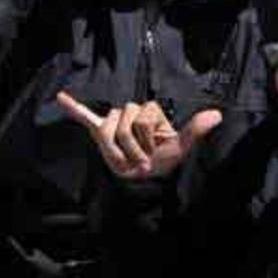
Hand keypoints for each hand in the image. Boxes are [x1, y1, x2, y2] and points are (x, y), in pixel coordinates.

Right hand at [56, 91, 222, 179]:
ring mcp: (113, 124)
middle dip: (133, 143)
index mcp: (147, 112)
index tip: (155, 149)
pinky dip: (73, 107)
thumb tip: (217, 114)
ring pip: (108, 128)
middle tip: (141, 157)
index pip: (141, 114)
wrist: (147, 180)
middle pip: (124, 120)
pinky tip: (61, 97)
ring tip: (128, 159)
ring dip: (118, 149)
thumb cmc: (163, 161)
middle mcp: (130, 114)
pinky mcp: (99, 132)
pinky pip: (85, 117)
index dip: (148, 134)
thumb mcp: (180, 147)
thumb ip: (195, 130)